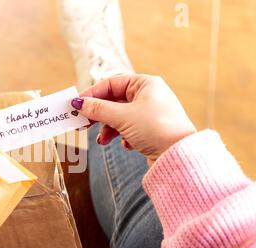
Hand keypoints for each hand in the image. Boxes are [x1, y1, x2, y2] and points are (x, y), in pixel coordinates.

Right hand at [72, 74, 196, 164]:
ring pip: (119, 117)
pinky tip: (127, 145)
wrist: (180, 156)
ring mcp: (149, 113)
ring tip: (102, 141)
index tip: (76, 105)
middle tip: (81, 123)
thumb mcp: (122, 117)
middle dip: (98, 114)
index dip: (92, 94)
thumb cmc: (156, 129)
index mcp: (145, 84)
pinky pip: (128, 129)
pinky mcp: (150, 130)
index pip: (111, 84)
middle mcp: (148, 96)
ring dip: (108, 129)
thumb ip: (98, 109)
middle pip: (113, 101)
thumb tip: (78, 103)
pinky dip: (122, 136)